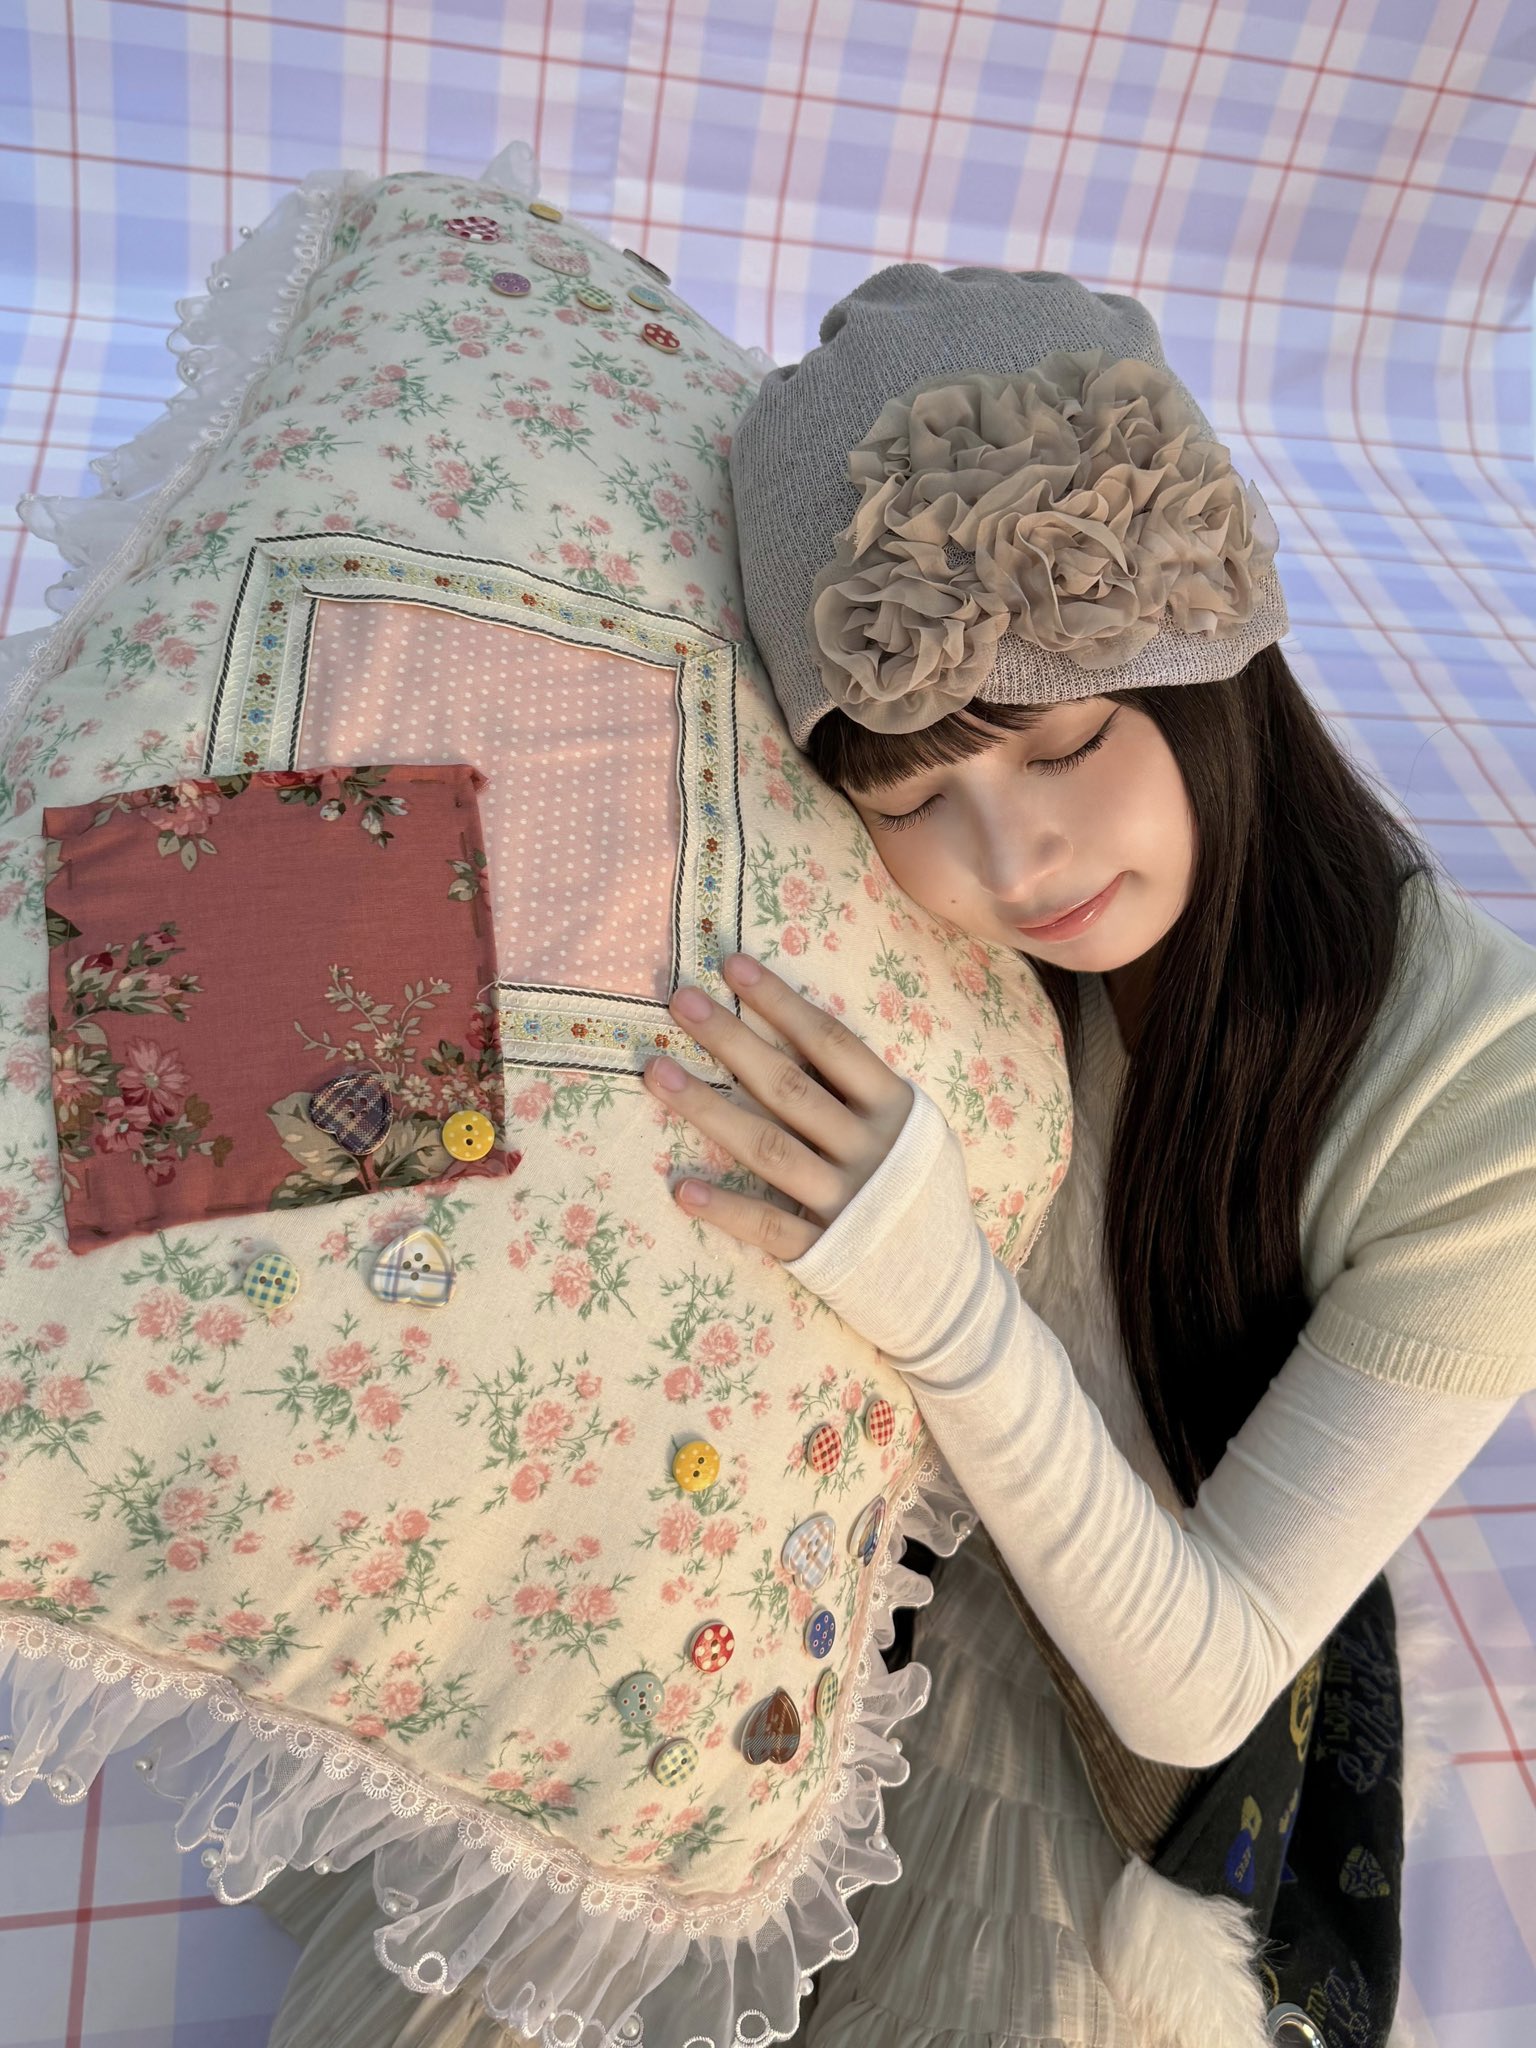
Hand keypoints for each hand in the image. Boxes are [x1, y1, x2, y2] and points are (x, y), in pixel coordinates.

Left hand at [642, 953, 914, 1260]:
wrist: (948, 1286)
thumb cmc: (917, 1190)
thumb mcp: (913, 1129)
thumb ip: (865, 1090)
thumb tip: (796, 1029)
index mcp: (896, 1109)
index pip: (832, 1043)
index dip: (782, 1003)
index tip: (732, 965)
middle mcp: (871, 1150)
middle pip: (789, 1086)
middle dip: (732, 1040)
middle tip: (681, 1000)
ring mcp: (846, 1203)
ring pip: (767, 1148)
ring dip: (707, 1108)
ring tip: (656, 1072)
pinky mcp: (824, 1252)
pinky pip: (768, 1225)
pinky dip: (725, 1208)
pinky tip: (682, 1189)